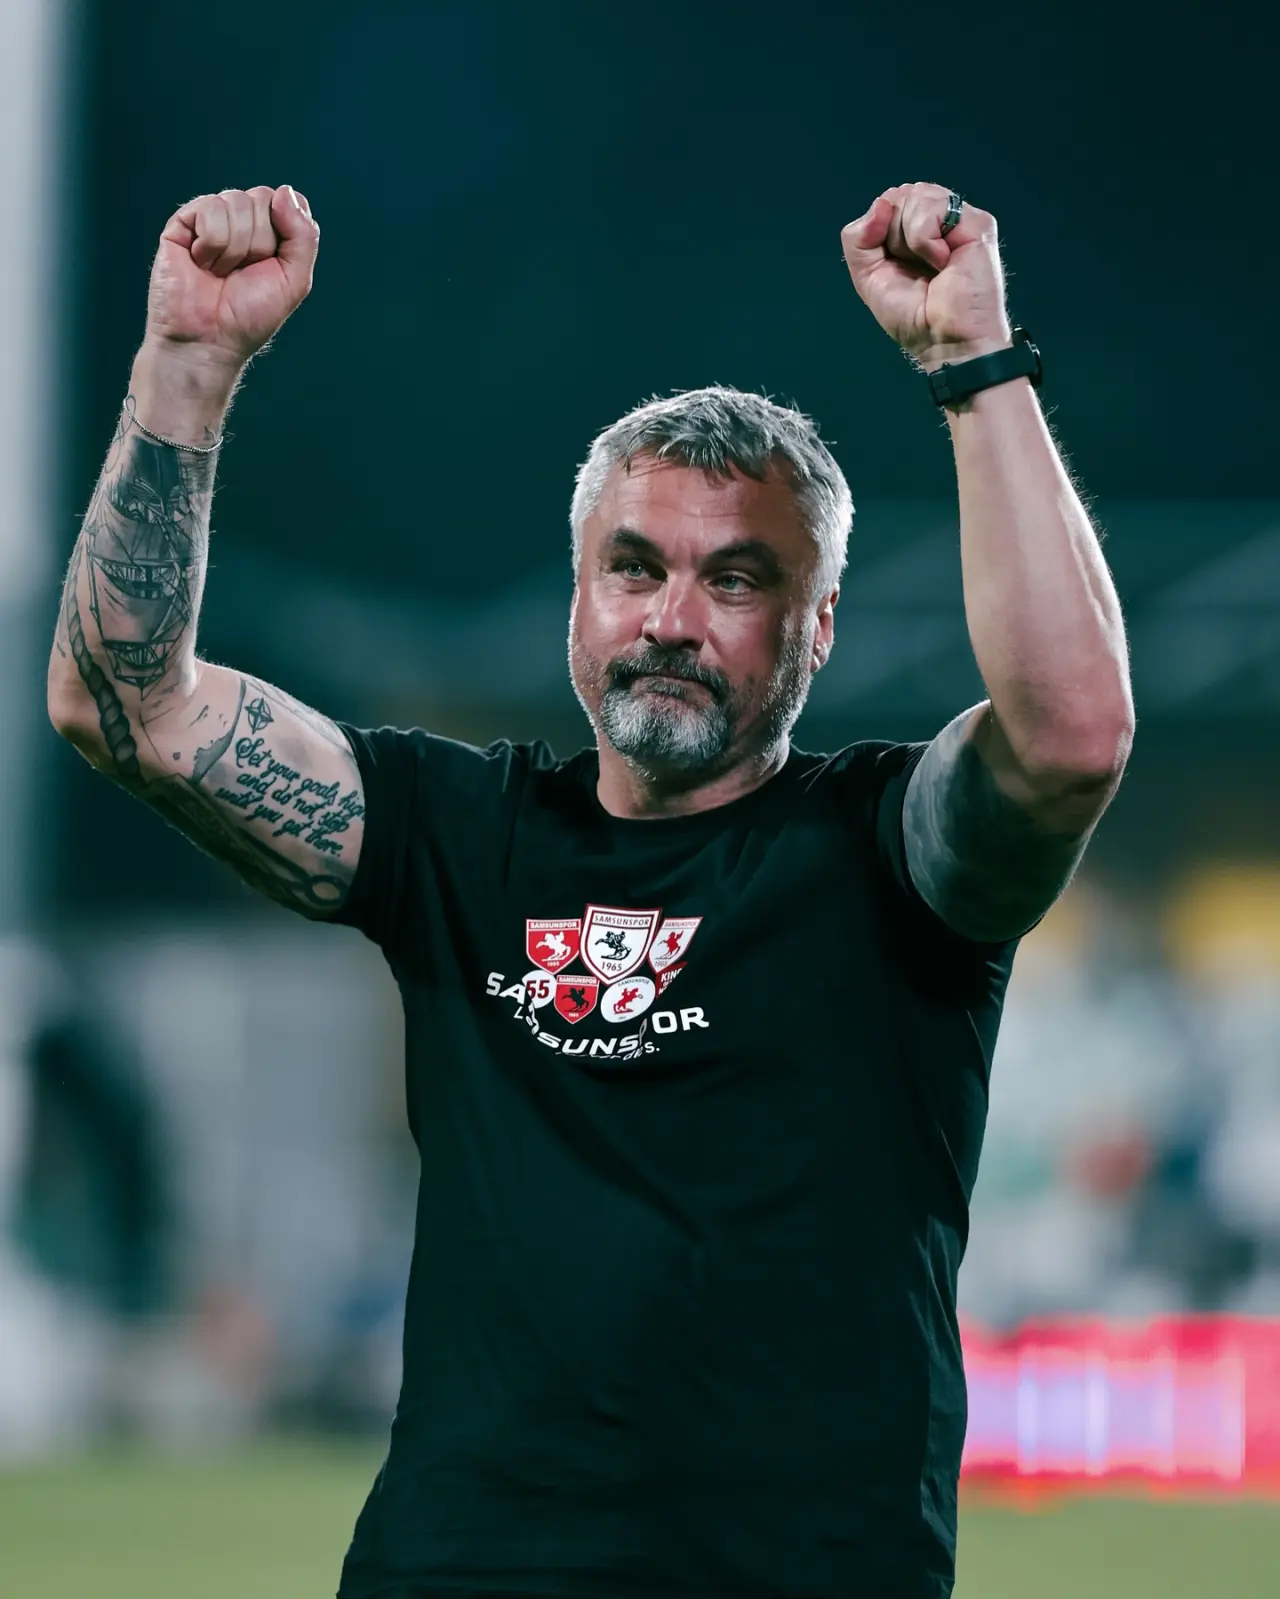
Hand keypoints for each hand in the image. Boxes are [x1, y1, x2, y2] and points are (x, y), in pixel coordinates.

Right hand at [144, 185, 319, 368]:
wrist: (208, 340)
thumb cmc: (250, 317)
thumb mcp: (294, 280)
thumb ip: (303, 236)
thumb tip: (285, 191)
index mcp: (271, 231)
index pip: (286, 201)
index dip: (284, 232)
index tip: (271, 265)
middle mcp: (242, 220)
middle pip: (262, 199)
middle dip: (259, 243)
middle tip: (242, 273)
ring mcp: (212, 218)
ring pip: (236, 202)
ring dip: (234, 248)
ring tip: (220, 272)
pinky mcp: (184, 222)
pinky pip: (209, 208)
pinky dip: (212, 243)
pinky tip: (202, 263)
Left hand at [841, 183, 1010, 371]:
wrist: (944, 340)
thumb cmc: (914, 317)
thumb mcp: (868, 277)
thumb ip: (858, 240)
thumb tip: (880, 204)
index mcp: (914, 229)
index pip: (886, 202)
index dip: (878, 230)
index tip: (891, 263)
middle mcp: (938, 219)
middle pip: (897, 195)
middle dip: (893, 235)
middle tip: (915, 268)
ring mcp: (958, 218)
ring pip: (914, 195)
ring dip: (909, 237)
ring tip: (931, 266)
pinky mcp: (976, 222)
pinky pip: (933, 207)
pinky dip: (925, 239)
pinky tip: (943, 262)